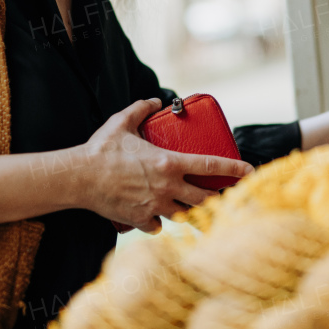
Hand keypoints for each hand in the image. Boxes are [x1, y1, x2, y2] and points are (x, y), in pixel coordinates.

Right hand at [77, 98, 253, 233]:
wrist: (78, 178)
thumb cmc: (101, 150)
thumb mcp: (123, 121)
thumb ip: (142, 108)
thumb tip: (156, 102)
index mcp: (169, 163)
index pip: (211, 166)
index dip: (234, 169)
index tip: (251, 171)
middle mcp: (167, 187)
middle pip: (205, 198)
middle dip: (219, 199)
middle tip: (227, 197)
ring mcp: (155, 206)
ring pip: (185, 215)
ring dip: (191, 212)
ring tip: (198, 210)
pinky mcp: (141, 220)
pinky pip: (159, 226)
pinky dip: (161, 222)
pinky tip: (158, 216)